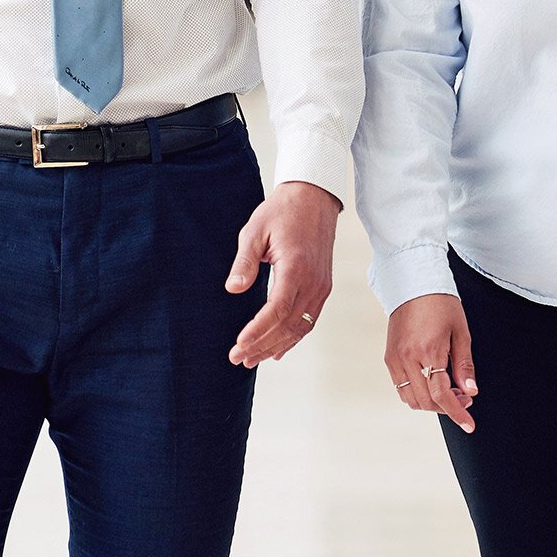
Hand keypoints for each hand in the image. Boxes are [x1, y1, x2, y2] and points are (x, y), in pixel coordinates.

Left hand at [226, 182, 340, 367]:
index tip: (238, 345)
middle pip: (288, 325)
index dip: (257, 332)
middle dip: (262, 345)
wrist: (313, 198)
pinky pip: (310, 319)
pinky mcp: (323, 286)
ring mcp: (321, 286)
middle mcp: (313, 282)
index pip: (276, 311)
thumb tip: (233, 289)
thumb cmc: (282, 211)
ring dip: (276, 345)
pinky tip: (278, 349)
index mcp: (296, 268)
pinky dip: (293, 337)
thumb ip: (244, 262)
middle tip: (238, 358)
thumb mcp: (255, 231)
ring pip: (300, 327)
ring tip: (254, 358)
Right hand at [386, 293, 476, 433]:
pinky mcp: (389, 357)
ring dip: (431, 403)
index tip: (469, 425)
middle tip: (464, 398)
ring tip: (448, 390)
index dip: (456, 412)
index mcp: (429, 350)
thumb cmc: (441, 304)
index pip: (442, 393)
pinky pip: (401, 388)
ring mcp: (395, 359)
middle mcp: (408, 357)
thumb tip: (470, 392)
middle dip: (447, 407)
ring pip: (411, 399)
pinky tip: (431, 383)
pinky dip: (416, 394)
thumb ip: (464, 365)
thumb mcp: (460, 332)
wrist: (414, 283)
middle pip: (426, 401)